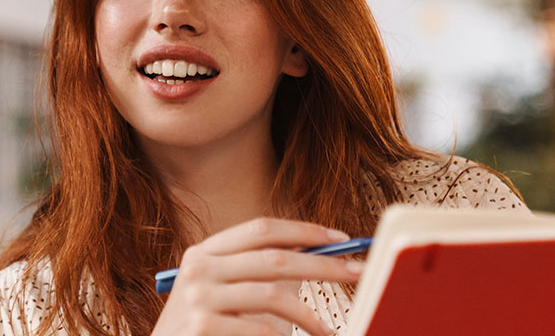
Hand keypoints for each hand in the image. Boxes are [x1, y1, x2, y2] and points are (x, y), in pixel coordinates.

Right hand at [152, 217, 363, 335]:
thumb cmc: (201, 331)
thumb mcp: (221, 294)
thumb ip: (257, 274)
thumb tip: (321, 259)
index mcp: (204, 252)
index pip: (262, 228)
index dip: (304, 230)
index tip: (340, 238)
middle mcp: (199, 269)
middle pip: (275, 258)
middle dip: (324, 264)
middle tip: (357, 271)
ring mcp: (197, 298)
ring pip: (273, 295)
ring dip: (309, 316)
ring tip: (327, 331)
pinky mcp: (200, 327)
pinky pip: (260, 329)